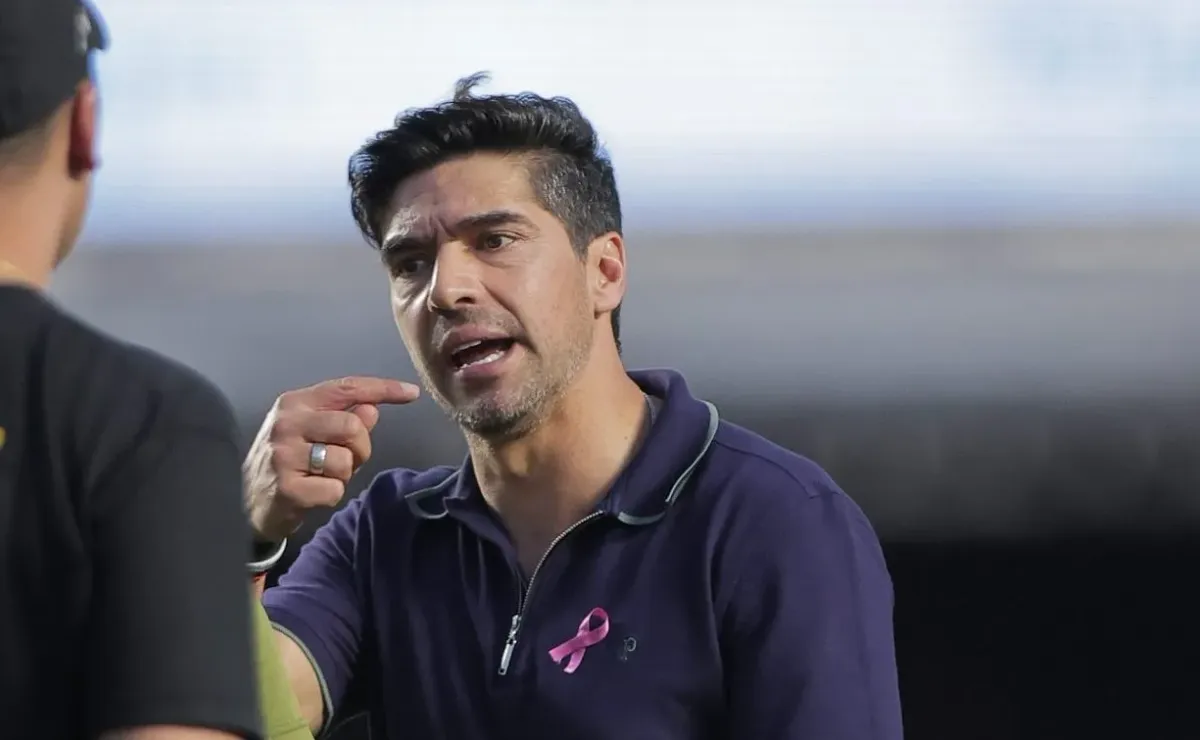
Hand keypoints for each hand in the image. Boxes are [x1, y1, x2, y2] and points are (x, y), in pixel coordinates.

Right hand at [243, 376, 419, 541]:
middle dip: (360, 448)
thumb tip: (373, 409)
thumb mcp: (312, 432)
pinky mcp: (287, 487)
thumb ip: (343, 418)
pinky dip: (331, 495)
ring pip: (345, 461)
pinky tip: (310, 494)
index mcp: (295, 402)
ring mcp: (284, 455)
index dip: (382, 389)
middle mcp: (287, 422)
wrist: (246, 502)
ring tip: (319, 477)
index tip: (411, 393)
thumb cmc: (288, 462)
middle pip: (352, 426)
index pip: (346, 387)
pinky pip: (334, 490)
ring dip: (343, 475)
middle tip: (344, 460)